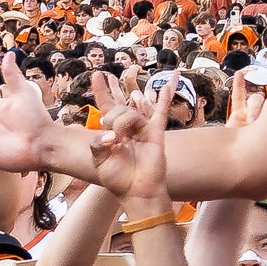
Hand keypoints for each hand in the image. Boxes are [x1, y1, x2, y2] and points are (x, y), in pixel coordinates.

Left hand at [85, 82, 169, 203]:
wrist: (137, 191)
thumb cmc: (118, 179)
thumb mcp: (99, 159)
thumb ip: (97, 143)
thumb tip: (109, 135)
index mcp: (112, 132)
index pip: (106, 106)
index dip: (102, 90)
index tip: (97, 75)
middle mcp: (127, 127)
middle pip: (117, 107)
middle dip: (111, 113)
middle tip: (112, 134)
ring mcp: (142, 129)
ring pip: (131, 112)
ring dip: (123, 122)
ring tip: (121, 139)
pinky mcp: (156, 132)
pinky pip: (160, 112)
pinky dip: (164, 98)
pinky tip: (168, 83)